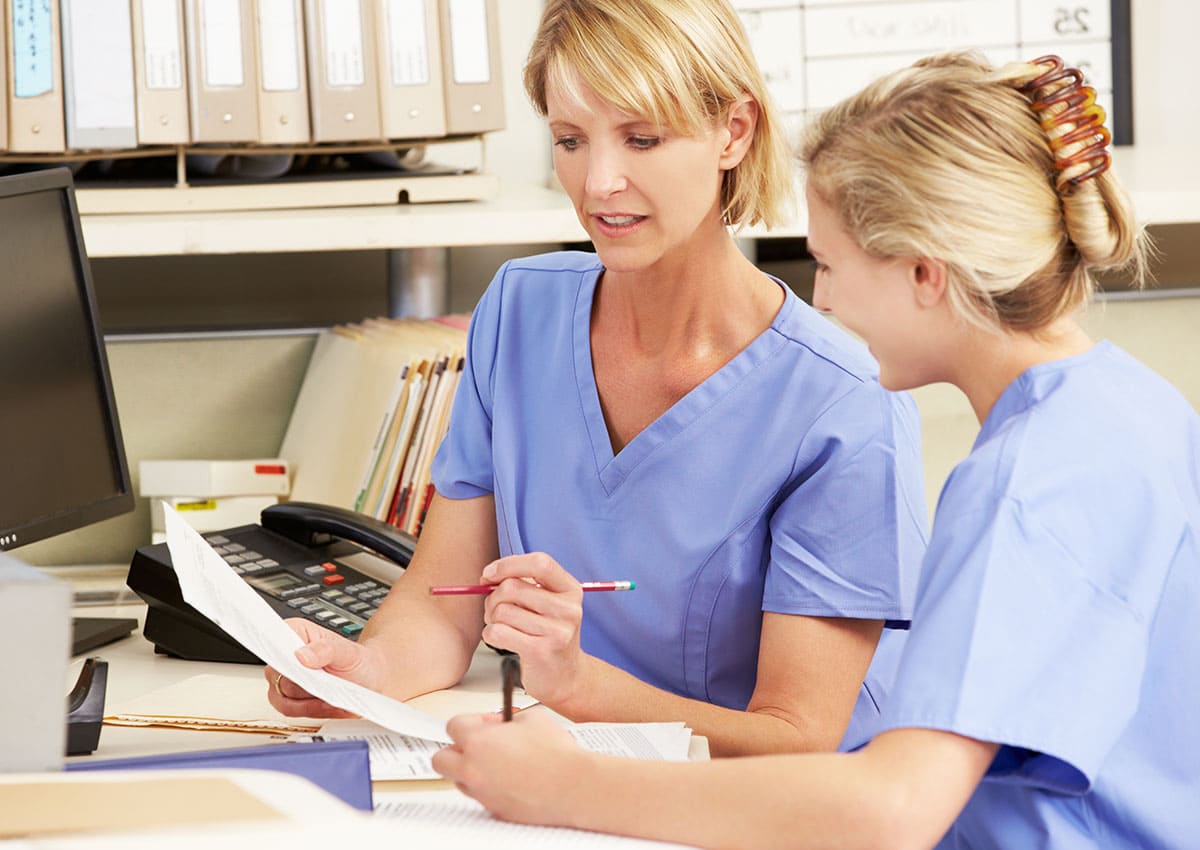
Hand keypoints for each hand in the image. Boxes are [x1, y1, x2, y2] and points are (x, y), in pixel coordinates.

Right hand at [264, 618, 383, 717]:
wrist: (369, 679)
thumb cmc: (358, 661)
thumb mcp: (349, 653)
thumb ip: (327, 650)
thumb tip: (301, 655)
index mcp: (296, 632)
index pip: (272, 639)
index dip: (278, 653)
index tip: (292, 665)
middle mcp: (285, 655)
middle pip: (278, 674)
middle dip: (304, 682)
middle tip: (326, 683)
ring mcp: (283, 678)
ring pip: (282, 696)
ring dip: (309, 700)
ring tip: (332, 694)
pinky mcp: (287, 699)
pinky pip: (290, 710)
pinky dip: (312, 710)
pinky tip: (328, 703)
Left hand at [432, 712, 586, 825]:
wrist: (574, 786)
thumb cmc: (556, 753)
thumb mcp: (532, 718)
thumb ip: (509, 718)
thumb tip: (505, 724)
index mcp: (477, 742)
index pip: (453, 725)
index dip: (473, 720)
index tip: (490, 722)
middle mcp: (473, 769)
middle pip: (441, 759)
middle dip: (457, 749)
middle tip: (479, 744)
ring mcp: (481, 793)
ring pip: (459, 780)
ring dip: (471, 769)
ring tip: (497, 762)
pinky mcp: (494, 810)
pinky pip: (480, 795)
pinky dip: (489, 786)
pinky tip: (511, 779)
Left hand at [479, 553, 587, 706]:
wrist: (566, 677)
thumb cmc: (550, 635)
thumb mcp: (548, 604)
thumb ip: (524, 584)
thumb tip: (489, 576)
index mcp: (571, 590)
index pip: (539, 563)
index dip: (508, 565)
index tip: (489, 574)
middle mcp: (568, 609)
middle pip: (513, 587)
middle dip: (493, 597)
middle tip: (494, 609)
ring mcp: (557, 631)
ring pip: (502, 611)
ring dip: (492, 618)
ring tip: (502, 626)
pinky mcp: (540, 651)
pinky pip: (498, 632)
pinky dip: (490, 634)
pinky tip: (502, 639)